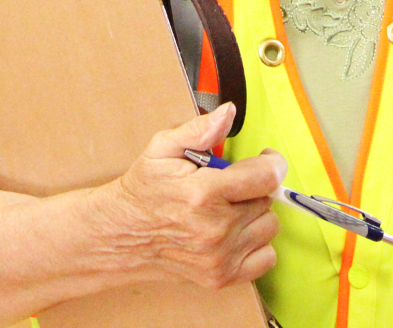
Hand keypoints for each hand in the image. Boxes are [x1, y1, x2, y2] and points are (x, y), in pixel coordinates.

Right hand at [98, 104, 282, 291]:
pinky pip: (266, 258)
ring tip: (228, 209)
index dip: (272, 164)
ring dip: (255, 215)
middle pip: (267, 201)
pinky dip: (257, 245)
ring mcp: (218, 257)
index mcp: (203, 193)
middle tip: (229, 187)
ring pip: (268, 227)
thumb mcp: (162, 149)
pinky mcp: (220, 278)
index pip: (266, 178)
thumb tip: (227, 113)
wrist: (120, 235)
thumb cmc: (143, 191)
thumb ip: (198, 130)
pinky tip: (235, 233)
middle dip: (253, 188)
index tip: (266, 160)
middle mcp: (214, 229)